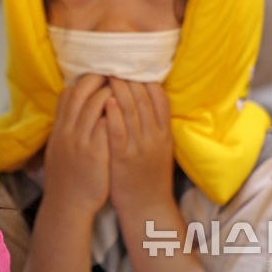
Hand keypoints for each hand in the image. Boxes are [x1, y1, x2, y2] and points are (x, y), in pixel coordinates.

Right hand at [43, 74, 111, 214]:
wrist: (67, 204)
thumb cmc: (66, 176)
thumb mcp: (58, 148)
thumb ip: (66, 127)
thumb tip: (72, 109)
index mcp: (59, 129)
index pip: (67, 95)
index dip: (83, 82)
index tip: (98, 76)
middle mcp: (67, 131)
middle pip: (80, 94)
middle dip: (98, 79)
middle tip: (115, 73)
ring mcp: (80, 141)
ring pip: (94, 105)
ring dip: (111, 92)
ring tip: (125, 86)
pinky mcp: (95, 153)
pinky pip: (107, 125)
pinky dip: (117, 113)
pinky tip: (130, 108)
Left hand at [105, 78, 173, 213]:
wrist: (147, 206)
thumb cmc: (148, 175)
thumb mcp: (160, 148)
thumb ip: (154, 125)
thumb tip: (146, 98)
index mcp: (164, 133)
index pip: (159, 98)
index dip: (146, 80)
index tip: (133, 67)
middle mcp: (155, 137)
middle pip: (144, 100)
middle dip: (130, 79)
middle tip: (116, 64)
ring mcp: (140, 147)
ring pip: (132, 111)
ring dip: (120, 90)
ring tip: (109, 74)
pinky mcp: (124, 158)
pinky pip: (119, 131)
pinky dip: (114, 114)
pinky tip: (106, 101)